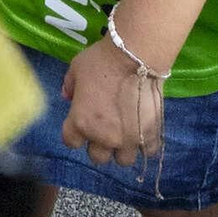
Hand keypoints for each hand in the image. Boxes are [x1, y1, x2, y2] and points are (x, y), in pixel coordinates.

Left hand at [60, 34, 162, 169]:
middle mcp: (102, 137)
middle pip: (97, 157)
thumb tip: (67, 96)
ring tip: (126, 134)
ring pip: (123, 160)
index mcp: (80, 122)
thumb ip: (69, 85)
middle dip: (100, 145)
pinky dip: (146, 144)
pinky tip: (144, 131)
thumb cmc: (102, 60)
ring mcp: (127, 139)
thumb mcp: (77, 68)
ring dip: (122, 149)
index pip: (71, 142)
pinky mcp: (150, 134)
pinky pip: (148, 152)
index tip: (81, 124)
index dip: (75, 134)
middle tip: (106, 128)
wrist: (137, 56)